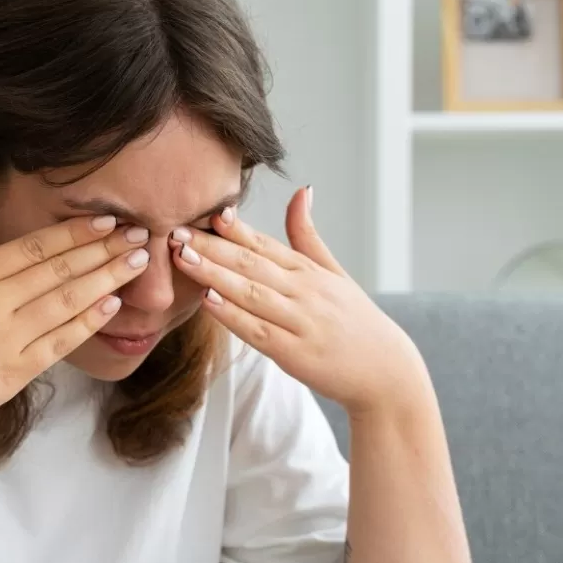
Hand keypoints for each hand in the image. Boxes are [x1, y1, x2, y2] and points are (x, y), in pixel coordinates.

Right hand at [0, 213, 150, 440]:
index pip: (33, 247)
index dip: (74, 232)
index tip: (106, 220)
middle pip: (60, 268)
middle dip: (104, 249)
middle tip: (141, 234)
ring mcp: (8, 337)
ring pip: (67, 301)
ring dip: (107, 278)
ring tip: (139, 263)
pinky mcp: (14, 372)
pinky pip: (59, 343)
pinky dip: (87, 323)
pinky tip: (111, 306)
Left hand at [169, 186, 430, 416]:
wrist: (386, 372)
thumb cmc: (355, 321)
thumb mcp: (335, 272)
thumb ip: (308, 235)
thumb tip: (302, 190)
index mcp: (308, 270)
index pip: (265, 243)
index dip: (234, 228)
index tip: (205, 211)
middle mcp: (304, 291)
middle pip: (250, 263)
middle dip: (211, 246)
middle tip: (175, 231)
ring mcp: (299, 321)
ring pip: (250, 293)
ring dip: (214, 273)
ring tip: (182, 257)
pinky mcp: (294, 353)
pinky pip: (257, 331)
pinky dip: (232, 315)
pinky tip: (207, 300)